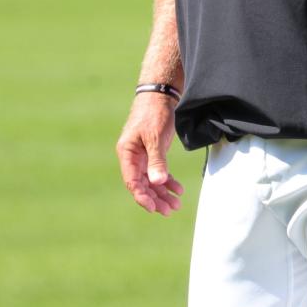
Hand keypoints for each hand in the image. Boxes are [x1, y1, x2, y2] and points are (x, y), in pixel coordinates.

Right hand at [115, 92, 183, 215]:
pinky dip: (168, 181)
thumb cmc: (154, 114)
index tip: (154, 208)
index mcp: (127, 154)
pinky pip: (159, 172)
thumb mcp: (156, 137)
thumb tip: (157, 183)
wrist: (160, 95)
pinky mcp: (153, 153)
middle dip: (156, 199)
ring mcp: (143, 156)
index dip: (143, 196)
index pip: (132, 182)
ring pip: (151, 180)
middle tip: (170, 210)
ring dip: (163, 193)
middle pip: (142, 185)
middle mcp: (133, 158)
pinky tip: (178, 190)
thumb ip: (156, 160)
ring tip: (176, 205)